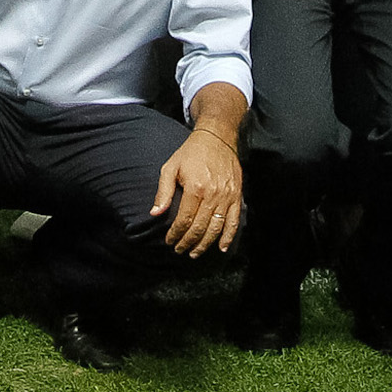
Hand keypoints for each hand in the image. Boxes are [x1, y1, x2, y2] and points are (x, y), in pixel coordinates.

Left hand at [152, 128, 242, 257]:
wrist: (217, 138)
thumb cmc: (191, 153)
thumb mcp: (171, 167)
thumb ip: (163, 192)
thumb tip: (155, 213)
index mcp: (196, 188)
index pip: (184, 220)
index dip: (175, 234)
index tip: (169, 241)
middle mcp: (213, 194)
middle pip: (200, 227)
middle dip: (188, 242)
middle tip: (179, 250)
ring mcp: (227, 196)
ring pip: (216, 228)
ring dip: (205, 244)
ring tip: (194, 253)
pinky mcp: (237, 196)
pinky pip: (234, 221)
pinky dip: (228, 237)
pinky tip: (221, 248)